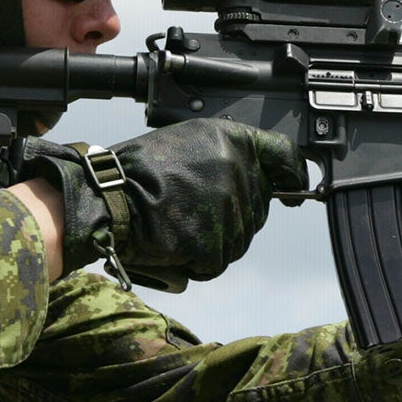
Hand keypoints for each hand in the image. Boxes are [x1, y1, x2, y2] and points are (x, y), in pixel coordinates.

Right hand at [22, 120, 307, 286]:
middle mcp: (236, 171)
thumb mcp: (186, 144)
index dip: (292, 172)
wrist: (105, 200)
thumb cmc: (135, 173)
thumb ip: (225, 157)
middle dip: (231, 216)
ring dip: (211, 241)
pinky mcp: (214, 241)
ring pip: (237, 239)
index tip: (295, 186)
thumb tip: (256, 179)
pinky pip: (215, 261)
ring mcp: (228, 208)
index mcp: (229, 140)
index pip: (282, 154)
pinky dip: (195, 261)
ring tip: (176, 224)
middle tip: (189, 209)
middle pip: (257, 208)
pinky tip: (171, 243)